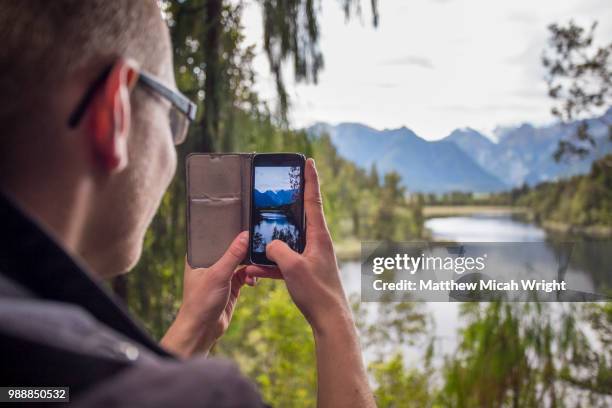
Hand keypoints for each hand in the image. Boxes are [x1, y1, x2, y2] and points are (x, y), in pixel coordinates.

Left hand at [161, 231, 254, 356]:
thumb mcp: (218, 275)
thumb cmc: (201, 302)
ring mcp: (221, 274)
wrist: (203, 330)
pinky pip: (245, 275)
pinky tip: (252, 282)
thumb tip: (245, 236)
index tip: (247, 228)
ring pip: (240, 262)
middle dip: (244, 251)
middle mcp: (209, 263)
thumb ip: (232, 255)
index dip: (231, 232)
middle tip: (257, 248)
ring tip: (254, 271)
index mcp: (199, 255)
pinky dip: (250, 277)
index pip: (216, 237)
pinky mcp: (230, 286)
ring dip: (250, 266)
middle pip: (231, 249)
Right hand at [245, 159, 351, 334]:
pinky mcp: (305, 269)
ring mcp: (312, 255)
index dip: (310, 179)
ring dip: (274, 237)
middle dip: (290, 201)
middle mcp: (317, 242)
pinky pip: (285, 260)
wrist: (330, 319)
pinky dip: (272, 262)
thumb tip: (270, 244)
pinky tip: (255, 267)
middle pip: (302, 214)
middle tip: (280, 186)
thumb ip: (278, 250)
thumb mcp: (293, 267)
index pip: (313, 199)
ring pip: (290, 238)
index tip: (309, 161)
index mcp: (319, 235)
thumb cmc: (317, 292)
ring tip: (259, 230)